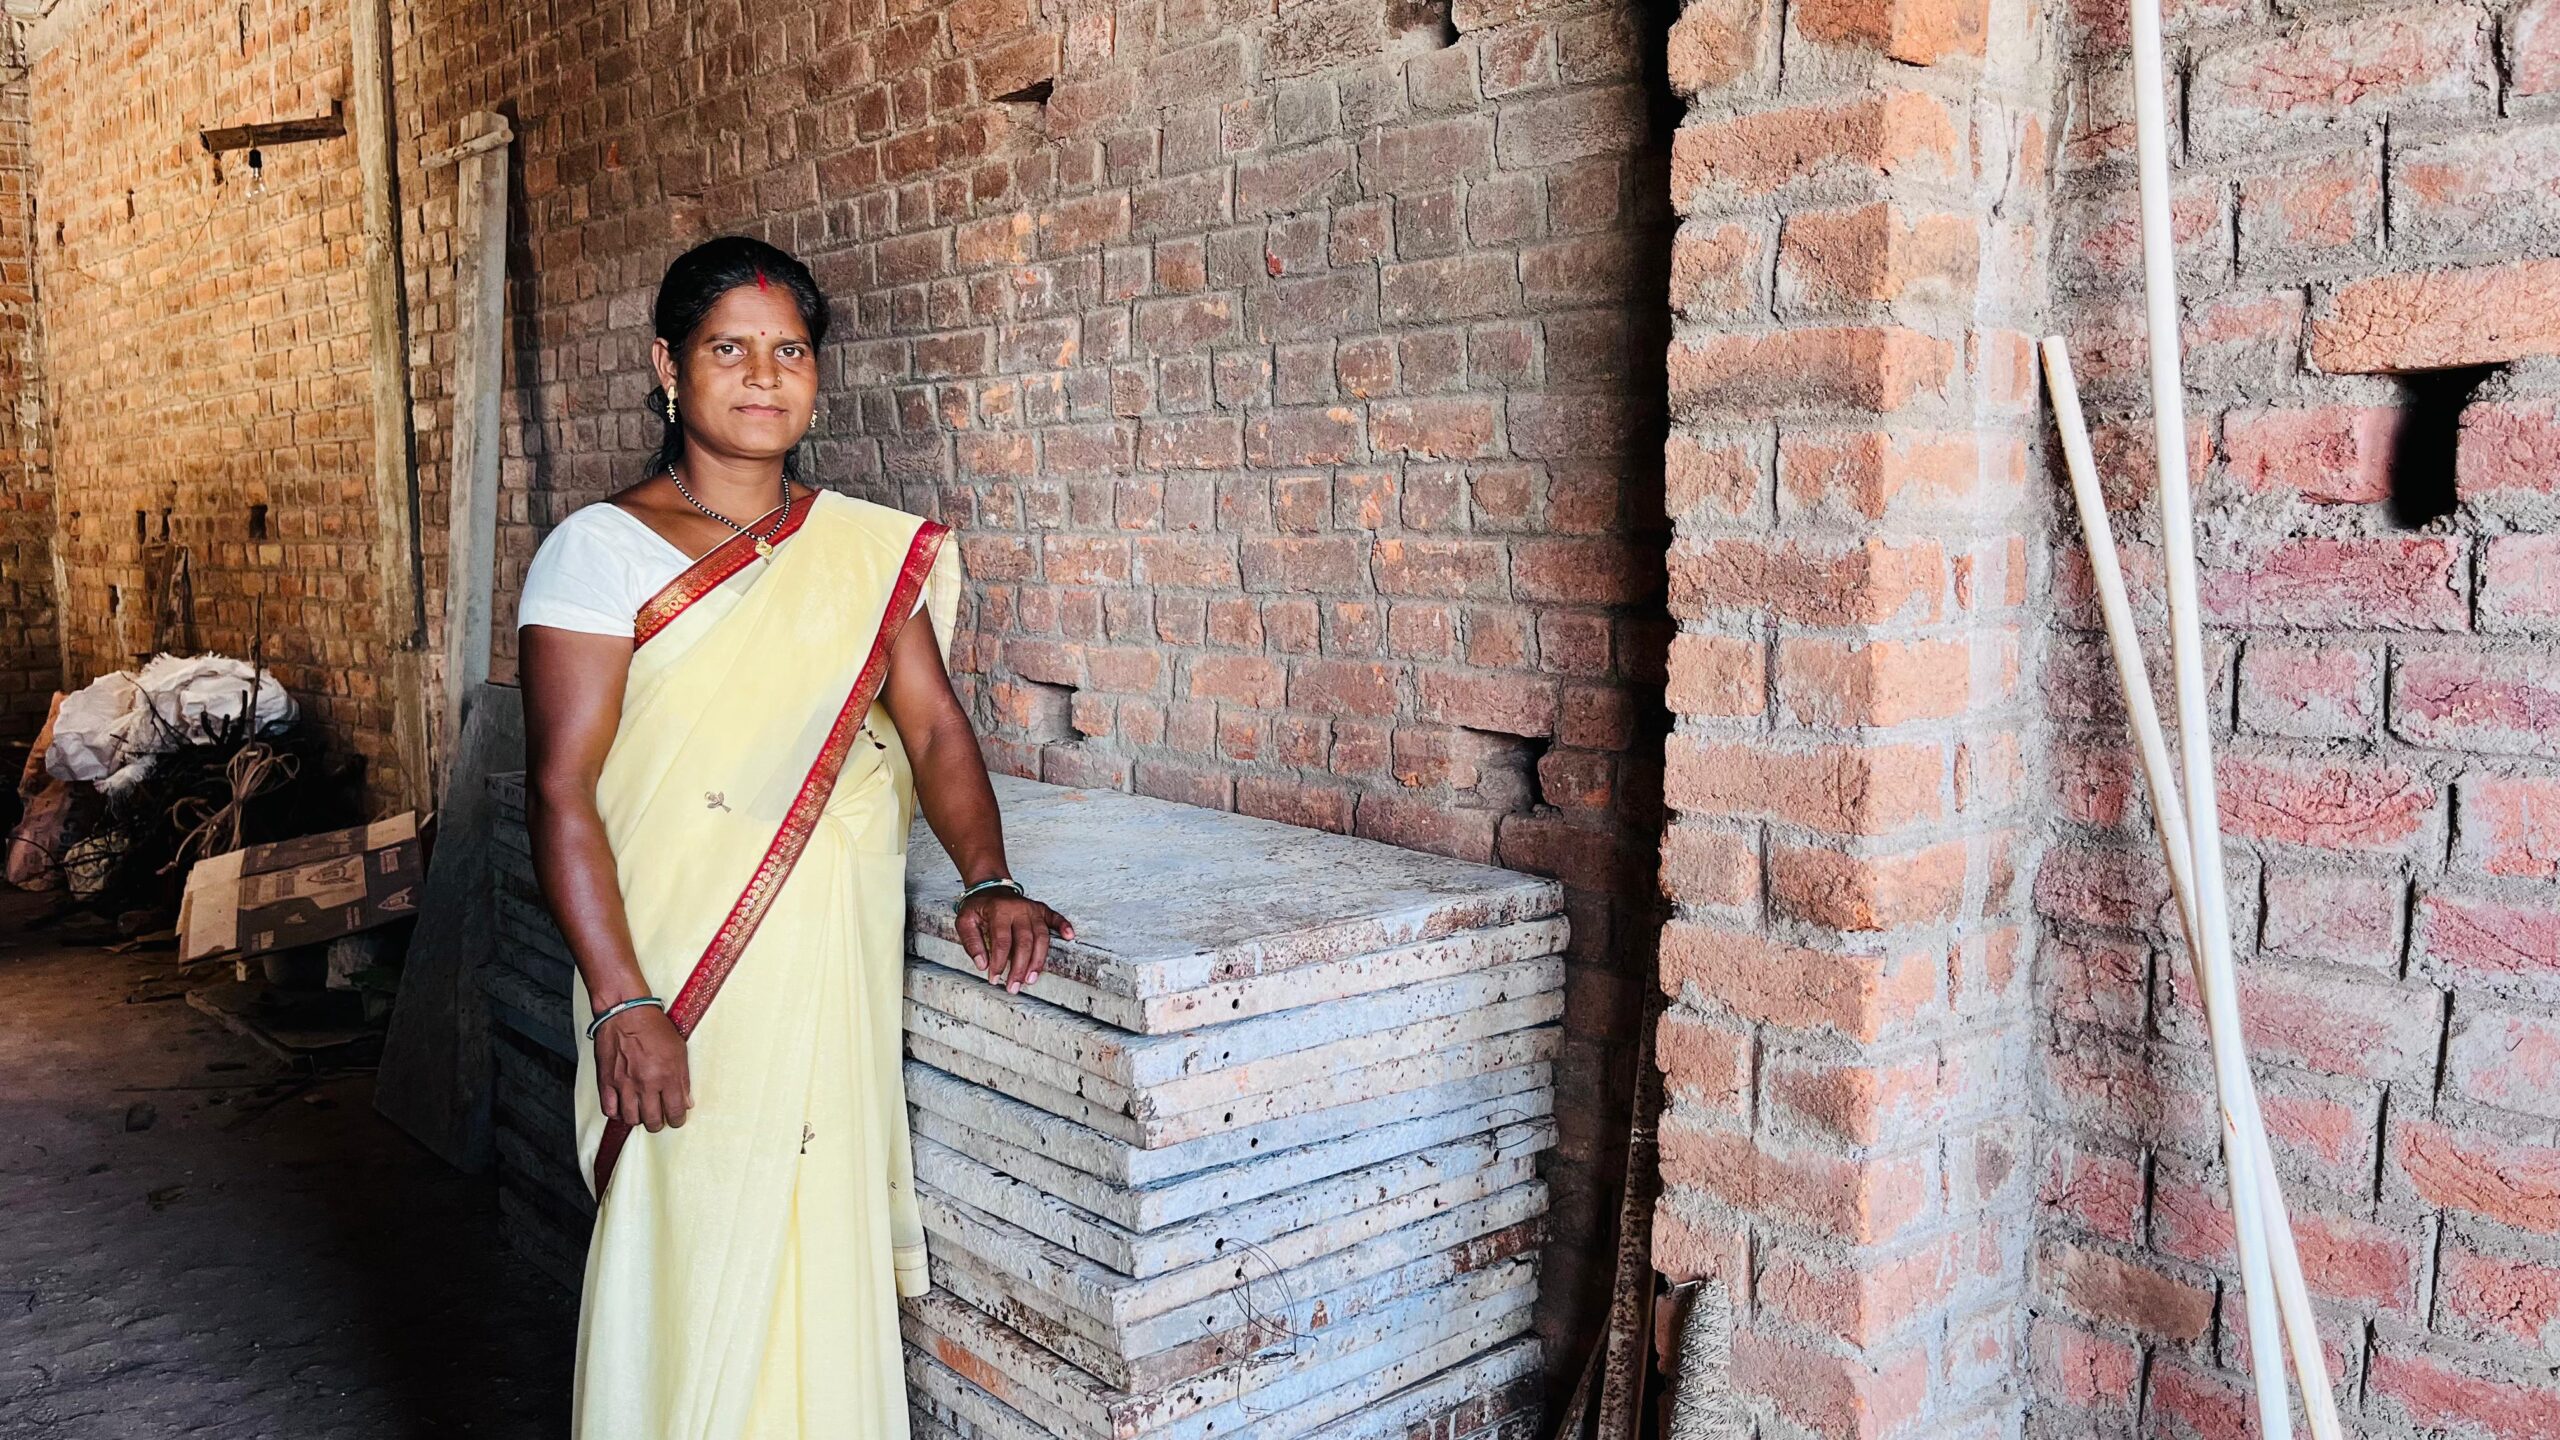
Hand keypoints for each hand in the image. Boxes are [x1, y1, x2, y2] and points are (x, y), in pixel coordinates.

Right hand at [595, 1005, 692, 1131]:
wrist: (626, 1012)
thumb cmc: (654, 1027)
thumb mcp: (679, 1049)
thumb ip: (683, 1079)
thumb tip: (686, 1102)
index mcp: (667, 1076)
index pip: (675, 1112)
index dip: (677, 1120)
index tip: (676, 1119)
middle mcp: (646, 1084)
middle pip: (652, 1121)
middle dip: (657, 1123)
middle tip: (658, 1118)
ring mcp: (624, 1084)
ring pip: (631, 1119)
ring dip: (638, 1119)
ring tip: (641, 1111)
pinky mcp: (606, 1081)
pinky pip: (609, 1110)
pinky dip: (617, 1113)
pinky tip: (623, 1107)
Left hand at [957, 890, 1072, 994]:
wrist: (990, 887)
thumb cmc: (978, 907)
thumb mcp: (964, 921)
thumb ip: (971, 942)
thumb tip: (982, 965)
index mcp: (999, 911)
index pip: (1002, 941)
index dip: (998, 962)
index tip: (994, 978)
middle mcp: (1019, 908)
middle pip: (1025, 942)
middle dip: (1020, 967)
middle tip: (1014, 986)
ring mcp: (1033, 909)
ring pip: (1041, 936)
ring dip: (1038, 960)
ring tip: (1031, 978)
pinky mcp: (1042, 909)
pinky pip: (1055, 917)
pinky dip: (1063, 926)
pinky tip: (1069, 936)